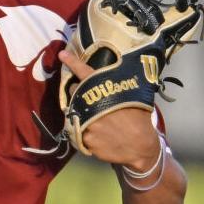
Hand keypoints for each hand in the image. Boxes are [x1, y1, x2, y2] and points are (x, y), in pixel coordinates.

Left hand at [58, 50, 160, 170]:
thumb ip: (117, 88)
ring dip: (83, 114)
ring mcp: (88, 124)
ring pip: (76, 113)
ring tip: (98, 120)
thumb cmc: (139, 121)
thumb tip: (109, 78)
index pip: (86, 73)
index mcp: (106, 93)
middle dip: (79, 93)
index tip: (62, 55)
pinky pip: (79, 131)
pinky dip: (86, 131)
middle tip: (90, 99)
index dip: (73, 62)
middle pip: (75, 93)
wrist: (141, 148)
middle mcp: (93, 106)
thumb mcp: (133, 98)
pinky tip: (99, 134)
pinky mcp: (85, 140)